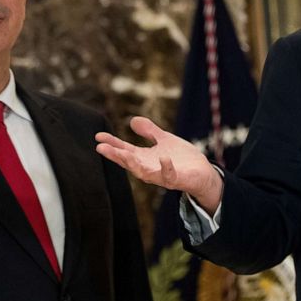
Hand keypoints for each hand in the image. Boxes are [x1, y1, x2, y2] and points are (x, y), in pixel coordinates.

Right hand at [95, 116, 222, 211]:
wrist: (202, 173)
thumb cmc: (181, 158)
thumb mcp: (164, 140)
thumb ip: (149, 131)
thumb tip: (132, 120)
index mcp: (145, 158)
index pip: (124, 150)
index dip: (111, 144)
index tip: (98, 136)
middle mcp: (149, 168)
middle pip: (128, 162)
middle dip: (115, 155)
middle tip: (101, 147)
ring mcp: (161, 175)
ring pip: (143, 172)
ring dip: (133, 163)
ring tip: (124, 153)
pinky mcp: (176, 180)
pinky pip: (169, 175)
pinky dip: (165, 167)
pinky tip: (163, 157)